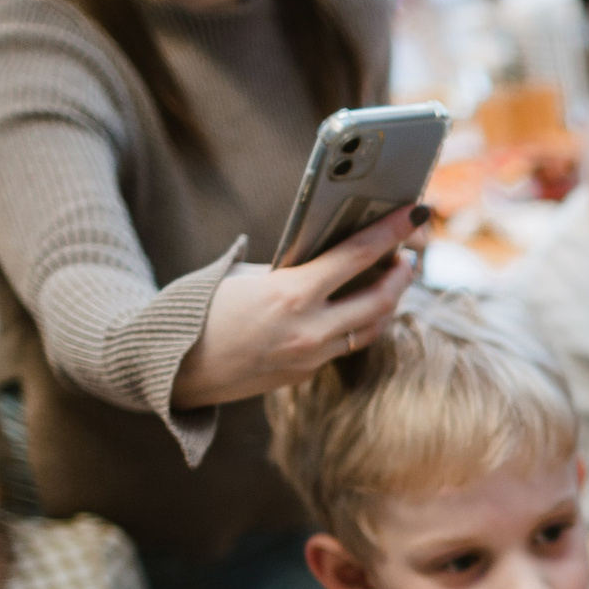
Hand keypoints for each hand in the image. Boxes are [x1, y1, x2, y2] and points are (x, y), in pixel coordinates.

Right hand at [171, 204, 425, 409]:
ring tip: (393, 280)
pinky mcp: (305, 375)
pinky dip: (360, 323)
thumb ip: (291, 269)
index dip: (392, 231)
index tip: (416, 212)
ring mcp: (310, 357)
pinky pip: (346, 346)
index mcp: (291, 294)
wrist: (172, 366)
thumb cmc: (201, 308)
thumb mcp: (245, 276)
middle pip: (380, 300)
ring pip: (370, 328)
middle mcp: (308, 329)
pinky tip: (361, 307)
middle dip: (401, 274)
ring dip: (388, 303)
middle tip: (410, 255)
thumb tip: (331, 258)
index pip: (357, 255)